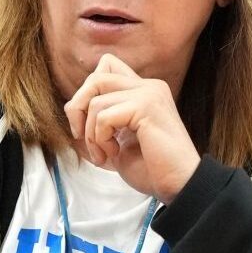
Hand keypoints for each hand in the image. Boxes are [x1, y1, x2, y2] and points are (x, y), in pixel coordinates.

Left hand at [62, 54, 201, 202]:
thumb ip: (104, 119)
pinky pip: (104, 117)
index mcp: (145, 90)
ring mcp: (149, 94)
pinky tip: (114, 153)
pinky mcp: (147, 108)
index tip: (87, 123)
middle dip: (79, 109)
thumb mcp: (120, 139)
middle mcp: (149, 86)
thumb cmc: (152, 169)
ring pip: (96, 101)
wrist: (180, 186)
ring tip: (105, 154)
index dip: (87, 92)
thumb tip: (71, 108)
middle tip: (83, 137)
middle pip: (96, 77)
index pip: (106, 66)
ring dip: (91, 134)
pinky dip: (100, 139)